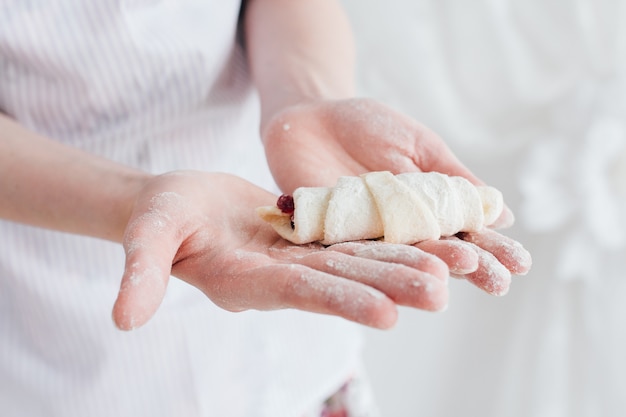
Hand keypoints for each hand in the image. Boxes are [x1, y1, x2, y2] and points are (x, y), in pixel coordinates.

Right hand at [112, 171, 449, 329]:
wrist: (180, 204)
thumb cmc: (160, 219)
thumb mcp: (145, 238)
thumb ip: (140, 274)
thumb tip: (121, 318)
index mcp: (248, 283)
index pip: (301, 294)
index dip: (342, 301)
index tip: (385, 312)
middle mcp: (283, 280)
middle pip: (343, 284)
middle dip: (390, 287)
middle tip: (440, 293)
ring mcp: (300, 262)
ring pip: (358, 264)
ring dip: (401, 266)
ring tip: (449, 272)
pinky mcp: (310, 242)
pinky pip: (354, 242)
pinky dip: (387, 242)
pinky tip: (423, 242)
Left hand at [262, 98, 530, 293]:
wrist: (310, 115)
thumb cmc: (368, 126)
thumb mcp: (417, 146)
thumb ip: (450, 179)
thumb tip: (500, 213)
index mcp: (424, 210)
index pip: (463, 235)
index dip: (490, 250)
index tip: (519, 264)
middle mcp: (396, 230)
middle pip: (435, 255)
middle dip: (468, 267)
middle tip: (499, 285)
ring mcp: (361, 235)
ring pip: (395, 258)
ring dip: (425, 268)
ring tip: (456, 277)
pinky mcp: (324, 234)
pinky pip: (344, 251)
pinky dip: (365, 262)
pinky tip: (390, 271)